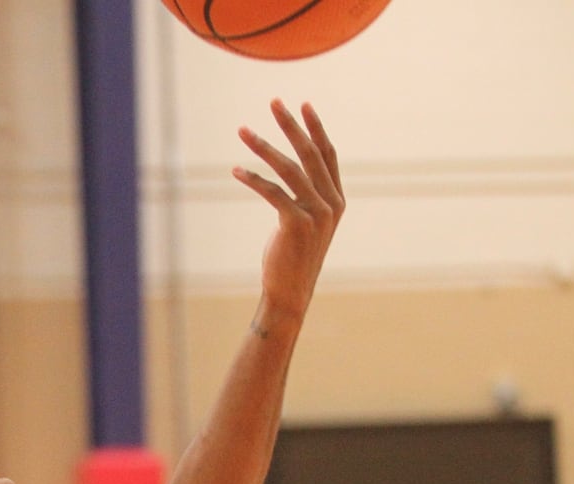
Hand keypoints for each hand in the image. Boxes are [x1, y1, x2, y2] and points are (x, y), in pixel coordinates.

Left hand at [233, 100, 344, 322]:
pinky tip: (236, 170)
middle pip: (310, 154)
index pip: (327, 155)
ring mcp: (317, 214)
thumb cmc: (293, 256)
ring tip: (243, 131)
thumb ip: (307, 197)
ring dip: (264, 147)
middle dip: (291, 125)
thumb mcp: (306, 222)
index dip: (315, 129)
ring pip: (289, 169)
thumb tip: (292, 172)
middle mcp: (331, 203)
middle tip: (274, 102)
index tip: (303, 105)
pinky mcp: (297, 224)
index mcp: (337, 200)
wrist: (290, 290)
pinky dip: (253, 179)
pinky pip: (272, 192)